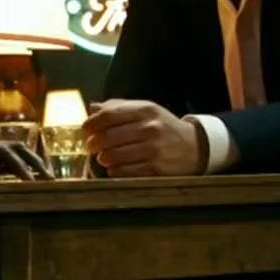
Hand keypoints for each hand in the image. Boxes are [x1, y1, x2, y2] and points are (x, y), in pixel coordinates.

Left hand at [0, 133, 48, 183]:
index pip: (4, 153)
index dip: (22, 167)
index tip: (34, 183)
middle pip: (14, 147)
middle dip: (34, 161)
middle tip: (51, 179)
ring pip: (11, 153)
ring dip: (29, 164)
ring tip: (46, 180)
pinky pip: (2, 163)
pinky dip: (18, 170)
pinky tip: (27, 182)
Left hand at [84, 99, 203, 175]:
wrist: (195, 146)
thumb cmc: (163, 127)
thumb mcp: (145, 110)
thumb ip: (118, 107)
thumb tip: (92, 108)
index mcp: (145, 110)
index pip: (107, 115)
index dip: (91, 124)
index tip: (85, 130)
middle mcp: (150, 128)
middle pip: (107, 137)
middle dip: (93, 143)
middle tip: (91, 147)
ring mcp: (154, 149)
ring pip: (114, 156)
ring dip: (103, 158)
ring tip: (103, 157)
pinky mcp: (157, 168)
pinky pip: (125, 172)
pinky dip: (115, 171)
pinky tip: (115, 168)